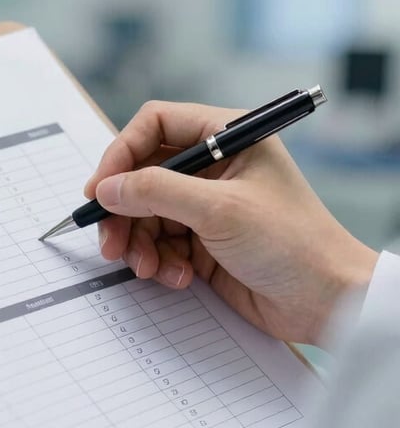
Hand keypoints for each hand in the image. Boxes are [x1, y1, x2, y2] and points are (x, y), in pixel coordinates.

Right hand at [86, 101, 377, 344]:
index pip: (155, 125)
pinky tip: (178, 277)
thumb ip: (156, 192)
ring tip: (147, 267)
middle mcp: (214, 165)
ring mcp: (207, 204)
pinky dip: (159, 261)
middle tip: (110, 241)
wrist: (327, 303)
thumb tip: (107, 188)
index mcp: (227, 136)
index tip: (100, 188)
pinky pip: (160, 243)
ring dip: (138, 242)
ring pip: (146, 213)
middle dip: (124, 210)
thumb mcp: (219, 210)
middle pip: (143, 174)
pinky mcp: (203, 240)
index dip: (121, 153)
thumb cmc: (292, 243)